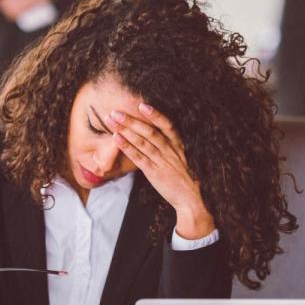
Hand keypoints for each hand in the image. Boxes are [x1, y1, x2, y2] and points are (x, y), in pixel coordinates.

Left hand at [105, 104, 215, 238]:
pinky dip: (127, 147)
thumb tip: (153, 132)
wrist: (192, 199)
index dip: (155, 114)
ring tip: (111, 121)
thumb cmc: (186, 177)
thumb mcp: (182, 157)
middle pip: (149, 131)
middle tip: (115, 112)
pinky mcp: (154, 173)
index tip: (141, 104)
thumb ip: (170, 145)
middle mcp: (170, 150)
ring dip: (125, 130)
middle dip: (131, 120)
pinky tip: (116, 139)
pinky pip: (139, 158)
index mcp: (179, 145)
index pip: (167, 125)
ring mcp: (162, 161)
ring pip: (142, 142)